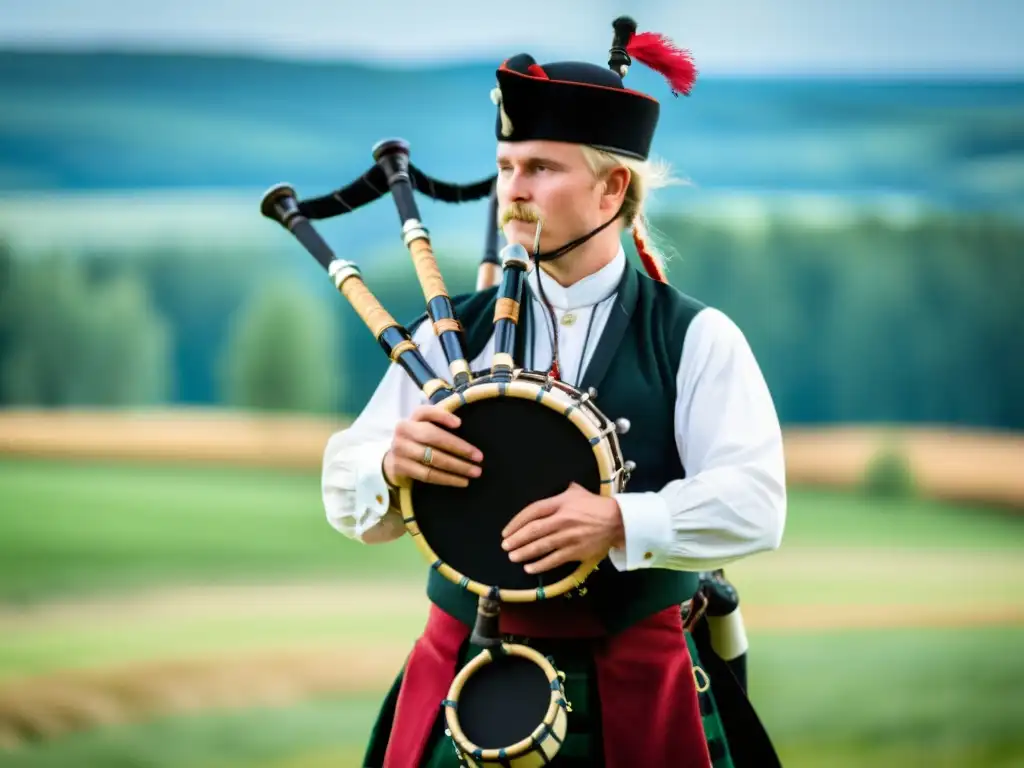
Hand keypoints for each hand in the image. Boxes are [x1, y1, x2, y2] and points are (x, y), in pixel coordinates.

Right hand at [383, 405, 482, 487]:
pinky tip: (461, 481)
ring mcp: (399, 450)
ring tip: (475, 472)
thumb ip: (440, 418)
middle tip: (479, 457)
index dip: (443, 416)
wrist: (395, 456)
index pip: (426, 412)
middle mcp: (403, 431)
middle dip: (458, 448)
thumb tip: (458, 423)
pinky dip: (446, 479)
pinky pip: (427, 475)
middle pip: (432, 437)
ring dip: (456, 467)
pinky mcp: (399, 467)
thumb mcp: (427, 423)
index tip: (460, 424)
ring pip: (432, 459)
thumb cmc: (420, 438)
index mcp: (413, 417)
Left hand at [501, 483, 624, 573]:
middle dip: (516, 539)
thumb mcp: (577, 492)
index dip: (517, 522)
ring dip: (524, 552)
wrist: (618, 521)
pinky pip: (555, 559)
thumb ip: (560, 492)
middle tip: (505, 546)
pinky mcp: (576, 551)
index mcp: (561, 503)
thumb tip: (548, 488)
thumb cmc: (595, 505)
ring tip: (512, 557)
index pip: (533, 511)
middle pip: (534, 530)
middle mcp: (562, 519)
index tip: (507, 531)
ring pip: (542, 546)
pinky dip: (540, 565)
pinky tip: (529, 568)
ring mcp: (569, 537)